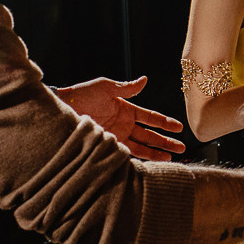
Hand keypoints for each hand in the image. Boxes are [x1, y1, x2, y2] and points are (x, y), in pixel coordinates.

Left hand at [53, 77, 184, 159]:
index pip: (151, 118)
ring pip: (141, 147)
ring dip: (156, 152)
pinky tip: (149, 165)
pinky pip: (127, 155)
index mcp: (126, 110)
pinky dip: (138, 159)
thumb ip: (127, 87)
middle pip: (150, 135)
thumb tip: (145, 79)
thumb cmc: (82, 94)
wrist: (62, 109)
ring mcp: (116, 137)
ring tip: (170, 159)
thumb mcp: (106, 87)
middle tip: (181, 148)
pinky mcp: (107, 147)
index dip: (165, 123)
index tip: (179, 128)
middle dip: (166, 142)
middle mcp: (123, 125)